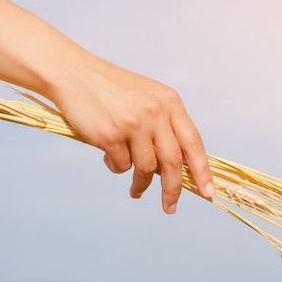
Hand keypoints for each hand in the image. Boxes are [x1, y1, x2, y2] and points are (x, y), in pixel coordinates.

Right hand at [50, 56, 213, 213]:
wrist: (74, 74)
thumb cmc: (113, 90)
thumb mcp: (150, 98)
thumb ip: (167, 127)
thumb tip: (179, 168)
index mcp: (170, 102)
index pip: (193, 143)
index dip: (201, 171)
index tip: (207, 192)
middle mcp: (155, 112)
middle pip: (173, 162)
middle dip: (173, 190)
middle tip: (170, 207)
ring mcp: (133, 124)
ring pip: (146, 168)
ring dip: (141, 184)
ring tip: (136, 190)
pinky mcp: (110, 135)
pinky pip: (121, 165)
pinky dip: (117, 167)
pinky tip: (109, 158)